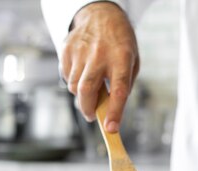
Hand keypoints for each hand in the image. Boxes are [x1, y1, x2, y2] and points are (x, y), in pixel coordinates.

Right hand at [61, 2, 138, 132]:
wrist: (101, 15)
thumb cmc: (120, 44)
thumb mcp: (131, 62)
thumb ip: (123, 85)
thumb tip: (110, 111)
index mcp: (122, 58)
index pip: (118, 90)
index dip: (114, 112)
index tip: (111, 129)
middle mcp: (99, 54)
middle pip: (87, 90)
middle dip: (88, 109)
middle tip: (92, 116)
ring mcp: (80, 51)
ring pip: (74, 86)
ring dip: (81, 95)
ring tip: (91, 87)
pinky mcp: (66, 49)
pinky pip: (66, 76)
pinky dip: (74, 82)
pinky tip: (83, 73)